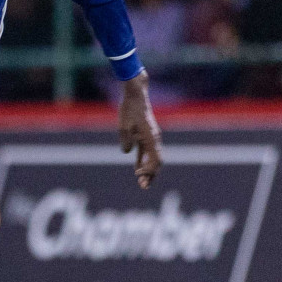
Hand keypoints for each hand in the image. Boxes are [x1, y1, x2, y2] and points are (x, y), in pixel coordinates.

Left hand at [118, 71, 161, 188]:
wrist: (135, 95)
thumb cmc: (129, 109)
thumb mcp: (124, 126)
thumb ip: (126, 140)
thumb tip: (127, 152)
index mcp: (151, 138)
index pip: (156, 160)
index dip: (149, 171)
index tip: (138, 175)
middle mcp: (154, 139)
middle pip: (157, 162)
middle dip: (151, 175)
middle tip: (143, 186)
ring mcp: (151, 137)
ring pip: (153, 158)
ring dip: (148, 170)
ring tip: (142, 182)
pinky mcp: (146, 135)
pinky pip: (147, 151)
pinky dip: (143, 161)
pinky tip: (137, 169)